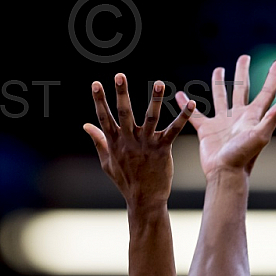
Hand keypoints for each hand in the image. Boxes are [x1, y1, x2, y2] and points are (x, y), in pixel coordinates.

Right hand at [84, 73, 195, 207]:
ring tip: (159, 83)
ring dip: (155, 99)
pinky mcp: (162, 149)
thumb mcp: (106, 161)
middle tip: (119, 75)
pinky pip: (173, 130)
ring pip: (150, 118)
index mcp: (115, 142)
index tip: (96, 83)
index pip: (104, 117)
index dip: (99, 100)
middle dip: (122, 93)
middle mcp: (129, 140)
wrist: (144, 199)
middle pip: (124, 113)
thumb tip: (86, 125)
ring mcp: (146, 144)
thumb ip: (98, 140)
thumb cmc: (125, 180)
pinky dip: (182, 117)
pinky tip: (190, 103)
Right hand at [175, 55, 275, 178]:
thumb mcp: (260, 135)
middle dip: (243, 72)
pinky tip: (180, 95)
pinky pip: (195, 113)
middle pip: (241, 88)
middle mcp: (238, 116)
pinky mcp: (206, 129)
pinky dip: (187, 104)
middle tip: (244, 57)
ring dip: (219, 83)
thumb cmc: (244, 156)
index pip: (266, 92)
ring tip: (219, 69)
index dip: (273, 77)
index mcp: (253, 116)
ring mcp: (222, 122)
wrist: (224, 173)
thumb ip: (272, 117)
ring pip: (220, 97)